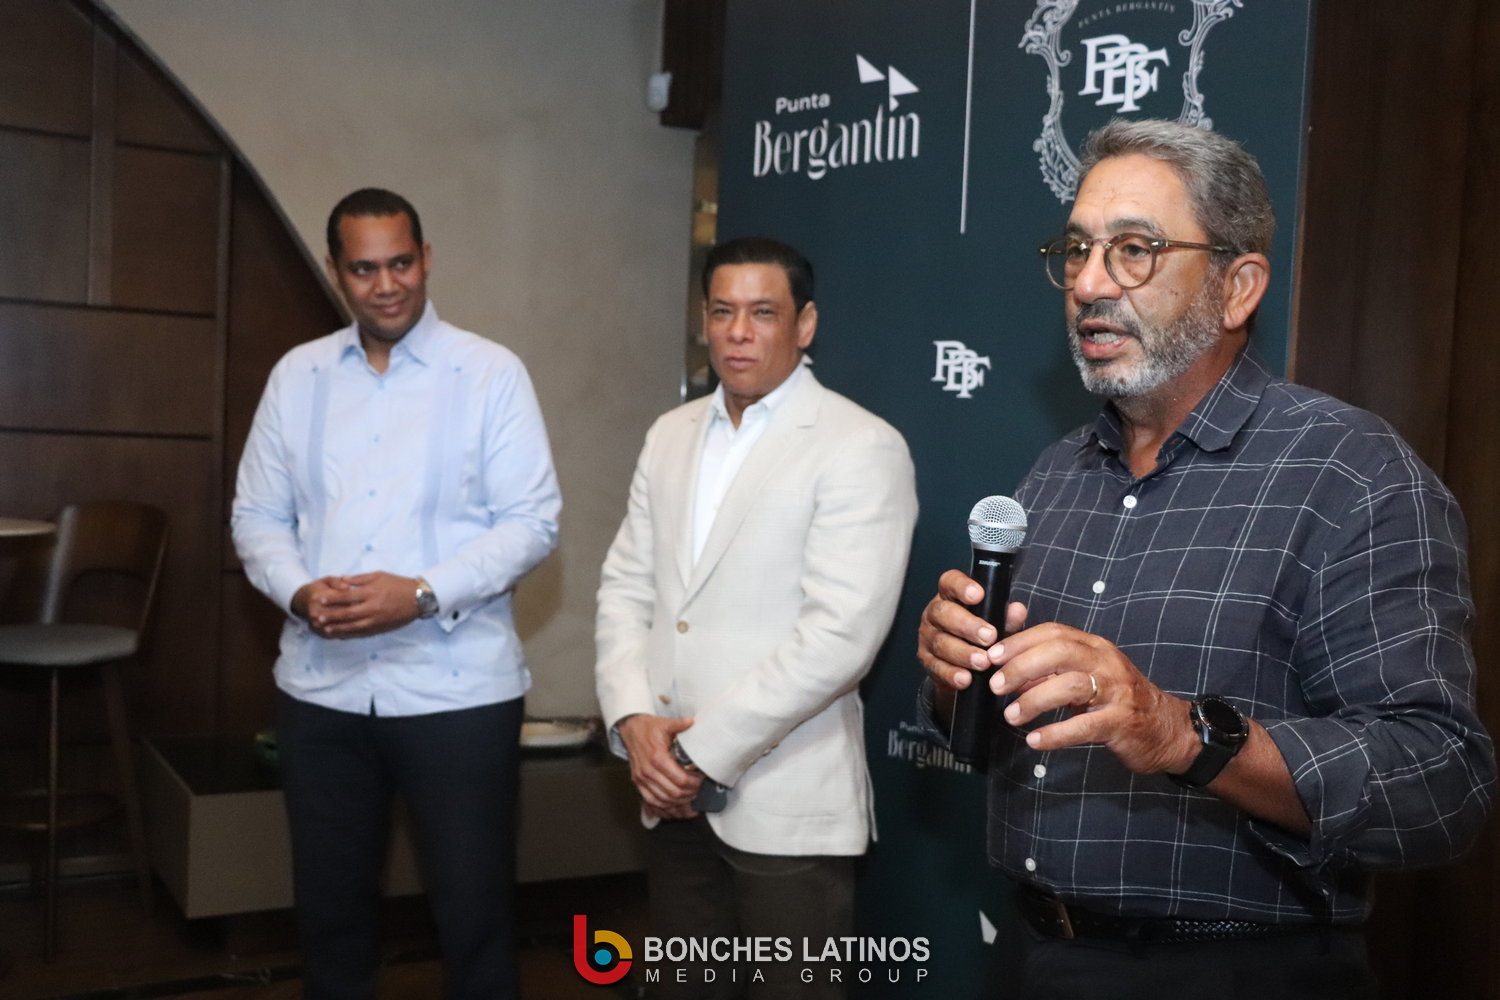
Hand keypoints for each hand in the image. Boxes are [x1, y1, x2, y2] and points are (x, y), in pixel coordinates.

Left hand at [296, 571, 421, 638]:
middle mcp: (372, 607)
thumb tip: (342, 580)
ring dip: (337, 627)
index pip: (347, 596)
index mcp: (371, 592)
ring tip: (324, 628)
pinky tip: (340, 634)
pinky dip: (350, 634)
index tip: (319, 599)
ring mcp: (376, 620)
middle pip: (347, 613)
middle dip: (330, 615)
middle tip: (316, 617)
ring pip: (353, 626)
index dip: (332, 598)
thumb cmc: (398, 584)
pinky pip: (362, 632)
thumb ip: (360, 579)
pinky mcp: (380, 628)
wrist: (418, 598)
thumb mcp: (379, 575)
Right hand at [617, 714, 702, 815]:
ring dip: (678, 802)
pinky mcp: (638, 782)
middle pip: (674, 793)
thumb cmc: (650, 728)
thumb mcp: (666, 723)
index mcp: (658, 758)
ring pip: (663, 800)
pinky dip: (664, 806)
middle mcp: (648, 771)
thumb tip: (692, 722)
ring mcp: (642, 779)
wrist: (631, 730)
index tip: (701, 780)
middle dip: (689, 794)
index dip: (694, 784)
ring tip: (690, 798)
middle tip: (698, 789)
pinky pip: (651, 801)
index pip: (680, 780)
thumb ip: (680, 724)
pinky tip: (674, 805)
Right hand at [917, 570, 1027, 727]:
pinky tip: (966, 679)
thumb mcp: (998, 624)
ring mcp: (928, 637)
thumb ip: (1007, 618)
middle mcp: (935, 613)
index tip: (979, 595)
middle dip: (967, 626)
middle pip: (944, 613)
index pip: (950, 582)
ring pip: (941, 642)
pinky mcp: (926, 661)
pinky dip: (952, 674)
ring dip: (963, 653)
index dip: (962, 586)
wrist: (966, 667)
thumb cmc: (982, 636)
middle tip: (989, 637)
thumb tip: (1018, 610)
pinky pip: (936, 667)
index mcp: (951, 596)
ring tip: (983, 663)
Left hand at [990, 622, 1198, 774]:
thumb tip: (1009, 665)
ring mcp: (1117, 692)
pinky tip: (1035, 741)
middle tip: (996, 686)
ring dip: (1034, 700)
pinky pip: (1084, 726)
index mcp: (1095, 647)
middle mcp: (1107, 663)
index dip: (1019, 641)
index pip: (1054, 632)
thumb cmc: (1118, 701)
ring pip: (1071, 685)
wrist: (1168, 730)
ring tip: (1011, 716)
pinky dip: (1055, 733)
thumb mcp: (1087, 677)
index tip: (991, 656)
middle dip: (1021, 666)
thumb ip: (1051, 668)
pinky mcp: (1122, 722)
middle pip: (1060, 652)